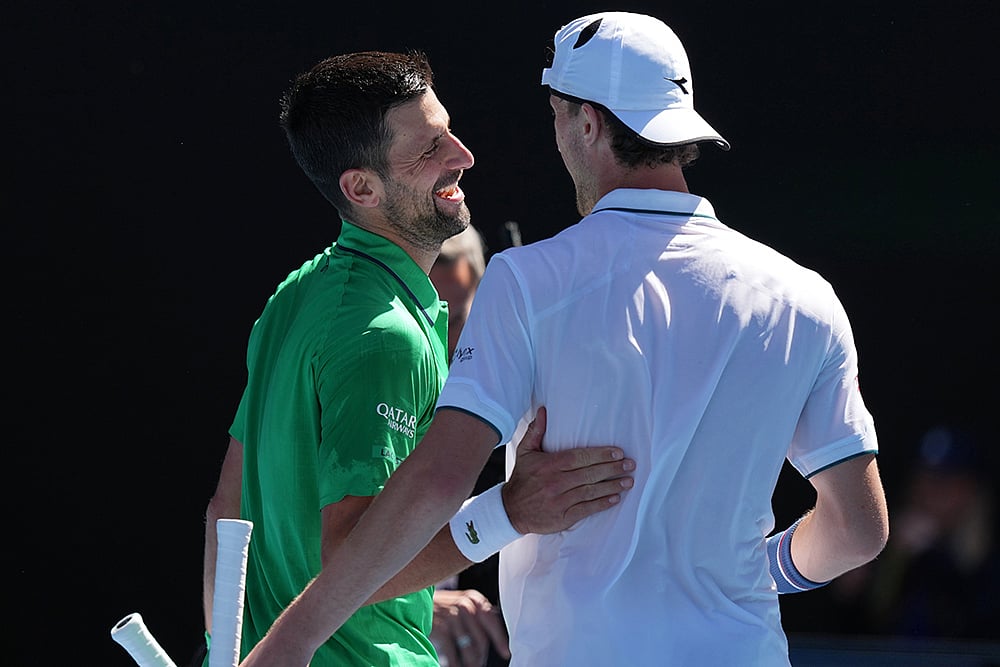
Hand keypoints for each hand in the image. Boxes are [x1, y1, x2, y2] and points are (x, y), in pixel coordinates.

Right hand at [431, 588, 508, 665]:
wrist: (416, 602)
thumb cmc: (441, 605)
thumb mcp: (461, 602)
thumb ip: (477, 613)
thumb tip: (495, 633)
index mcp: (474, 599)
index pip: (493, 620)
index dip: (500, 639)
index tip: (506, 652)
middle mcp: (465, 606)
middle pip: (481, 638)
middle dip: (482, 655)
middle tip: (481, 663)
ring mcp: (453, 616)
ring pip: (469, 648)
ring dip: (471, 661)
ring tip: (471, 666)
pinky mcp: (441, 628)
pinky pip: (453, 652)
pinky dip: (455, 663)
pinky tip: (456, 666)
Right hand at [501, 406, 633, 533]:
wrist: (510, 511)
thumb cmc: (521, 479)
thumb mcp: (525, 452)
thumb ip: (536, 431)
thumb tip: (543, 411)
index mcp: (550, 465)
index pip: (580, 457)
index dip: (601, 455)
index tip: (618, 452)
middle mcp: (556, 482)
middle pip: (590, 474)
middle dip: (612, 468)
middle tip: (630, 464)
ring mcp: (561, 501)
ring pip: (591, 491)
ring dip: (612, 486)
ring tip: (628, 481)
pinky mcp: (563, 517)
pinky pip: (587, 509)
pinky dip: (602, 504)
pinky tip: (615, 498)